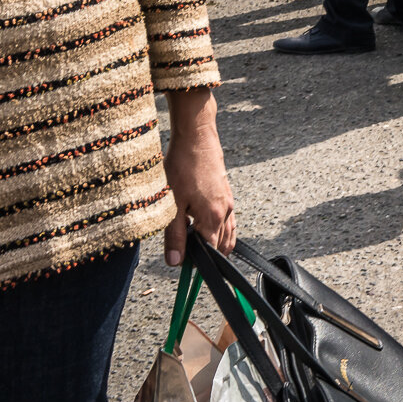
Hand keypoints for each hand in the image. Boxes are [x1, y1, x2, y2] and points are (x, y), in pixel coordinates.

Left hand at [162, 90, 234, 266]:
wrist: (197, 137)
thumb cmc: (183, 167)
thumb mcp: (173, 204)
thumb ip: (175, 235)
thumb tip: (176, 261)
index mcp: (214, 218)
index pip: (211, 252)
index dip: (197, 262)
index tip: (182, 264)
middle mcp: (226, 212)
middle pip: (222, 244)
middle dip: (208, 255)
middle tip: (187, 257)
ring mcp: (229, 202)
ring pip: (228, 233)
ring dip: (216, 243)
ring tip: (198, 247)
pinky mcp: (226, 192)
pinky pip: (229, 220)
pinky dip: (221, 229)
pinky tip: (207, 226)